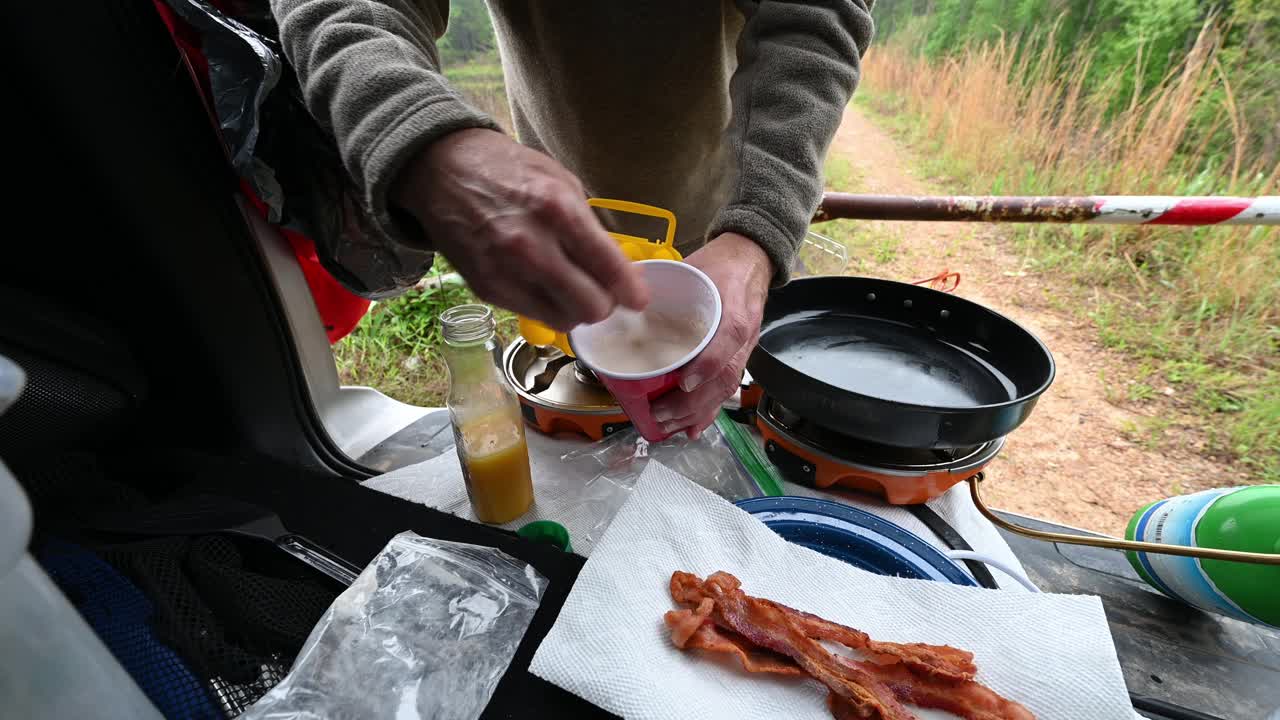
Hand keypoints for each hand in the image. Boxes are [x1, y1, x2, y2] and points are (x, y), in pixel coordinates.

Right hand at [392, 129, 647, 330]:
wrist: (443, 170)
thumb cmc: (508, 171)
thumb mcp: (560, 182)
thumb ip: (589, 226)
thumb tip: (618, 267)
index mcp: (557, 209)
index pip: (608, 267)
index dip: (631, 290)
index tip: (639, 298)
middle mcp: (531, 246)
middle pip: (591, 307)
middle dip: (605, 303)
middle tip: (604, 292)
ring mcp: (506, 271)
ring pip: (564, 321)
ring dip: (576, 311)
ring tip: (573, 290)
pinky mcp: (486, 288)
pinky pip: (534, 315)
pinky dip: (547, 307)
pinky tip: (544, 286)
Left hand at [650, 232, 772, 438]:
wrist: (752, 261)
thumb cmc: (720, 265)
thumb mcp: (694, 264)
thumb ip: (662, 282)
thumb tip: (617, 294)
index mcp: (734, 306)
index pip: (729, 339)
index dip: (709, 364)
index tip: (684, 382)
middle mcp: (743, 334)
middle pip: (725, 376)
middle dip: (693, 402)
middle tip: (661, 412)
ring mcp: (743, 350)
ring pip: (726, 388)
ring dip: (697, 412)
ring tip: (669, 424)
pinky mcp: (738, 359)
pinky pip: (726, 390)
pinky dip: (708, 412)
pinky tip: (692, 429)